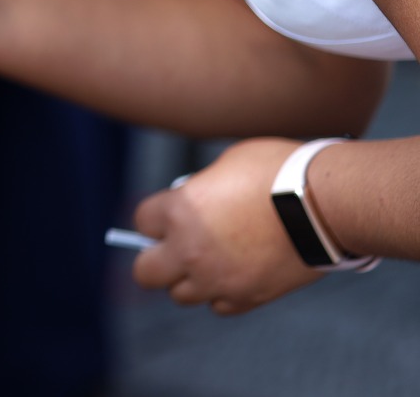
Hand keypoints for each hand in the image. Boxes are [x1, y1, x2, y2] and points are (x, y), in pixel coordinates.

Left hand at [131, 138, 323, 313]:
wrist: (329, 204)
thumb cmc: (280, 171)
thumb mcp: (227, 164)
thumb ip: (200, 189)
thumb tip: (192, 201)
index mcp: (180, 211)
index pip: (142, 222)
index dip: (155, 218)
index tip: (169, 214)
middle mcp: (190, 250)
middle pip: (146, 273)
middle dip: (156, 260)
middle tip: (173, 248)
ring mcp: (218, 279)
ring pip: (182, 295)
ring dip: (189, 280)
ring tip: (209, 262)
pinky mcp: (248, 297)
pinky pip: (220, 306)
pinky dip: (222, 294)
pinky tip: (235, 275)